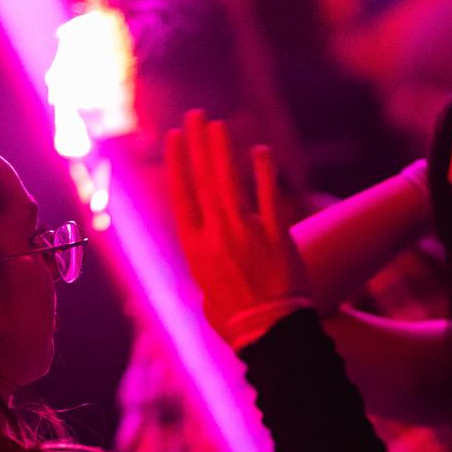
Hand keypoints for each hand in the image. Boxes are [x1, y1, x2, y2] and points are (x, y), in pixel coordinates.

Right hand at [165, 110, 308, 342]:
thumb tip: (204, 268)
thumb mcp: (207, 299)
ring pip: (231, 182)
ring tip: (219, 124)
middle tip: (196, 116)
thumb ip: (205, 274)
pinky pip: (269, 195)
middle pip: (204, 180)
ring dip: (224, 149)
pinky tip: (261, 150)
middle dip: (198, 144)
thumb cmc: (237, 325)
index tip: (174, 138)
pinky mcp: (278, 236)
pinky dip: (264, 171)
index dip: (177, 163)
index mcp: (195, 250)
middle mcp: (217, 236)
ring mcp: (247, 234)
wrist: (272, 335)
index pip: (181, 196)